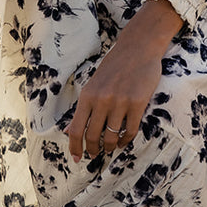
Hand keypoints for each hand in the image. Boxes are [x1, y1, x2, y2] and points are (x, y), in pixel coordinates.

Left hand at [65, 0, 181, 161]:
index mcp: (87, 95)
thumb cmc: (114, 67)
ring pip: (111, 137)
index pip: (76, 129)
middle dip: (93, 150)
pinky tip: (124, 140)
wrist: (137, 48)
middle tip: (96, 154)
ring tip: (111, 147)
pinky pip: (130, 131)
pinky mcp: (137, 103)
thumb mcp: (93, 85)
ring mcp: (120, 102)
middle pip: (93, 136)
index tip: (77, 158)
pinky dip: (125, 140)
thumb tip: (68, 132)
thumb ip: (83, 109)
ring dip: (110, 146)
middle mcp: (101, 99)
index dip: (75, 147)